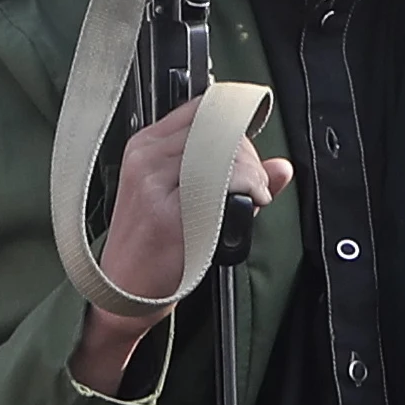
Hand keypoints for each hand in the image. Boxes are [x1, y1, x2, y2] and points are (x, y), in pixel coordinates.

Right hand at [71, 96, 290, 395]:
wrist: (122, 295)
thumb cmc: (150, 250)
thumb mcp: (178, 198)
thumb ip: (224, 173)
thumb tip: (282, 167)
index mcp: (143, 146)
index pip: (202, 109)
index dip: (235, 125)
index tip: (248, 152)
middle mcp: (145, 157)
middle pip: (218, 128)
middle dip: (249, 154)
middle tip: (256, 183)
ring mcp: (154, 182)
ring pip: (226, 150)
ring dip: (254, 172)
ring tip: (255, 195)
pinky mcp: (170, 211)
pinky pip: (227, 180)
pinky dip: (251, 187)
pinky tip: (251, 203)